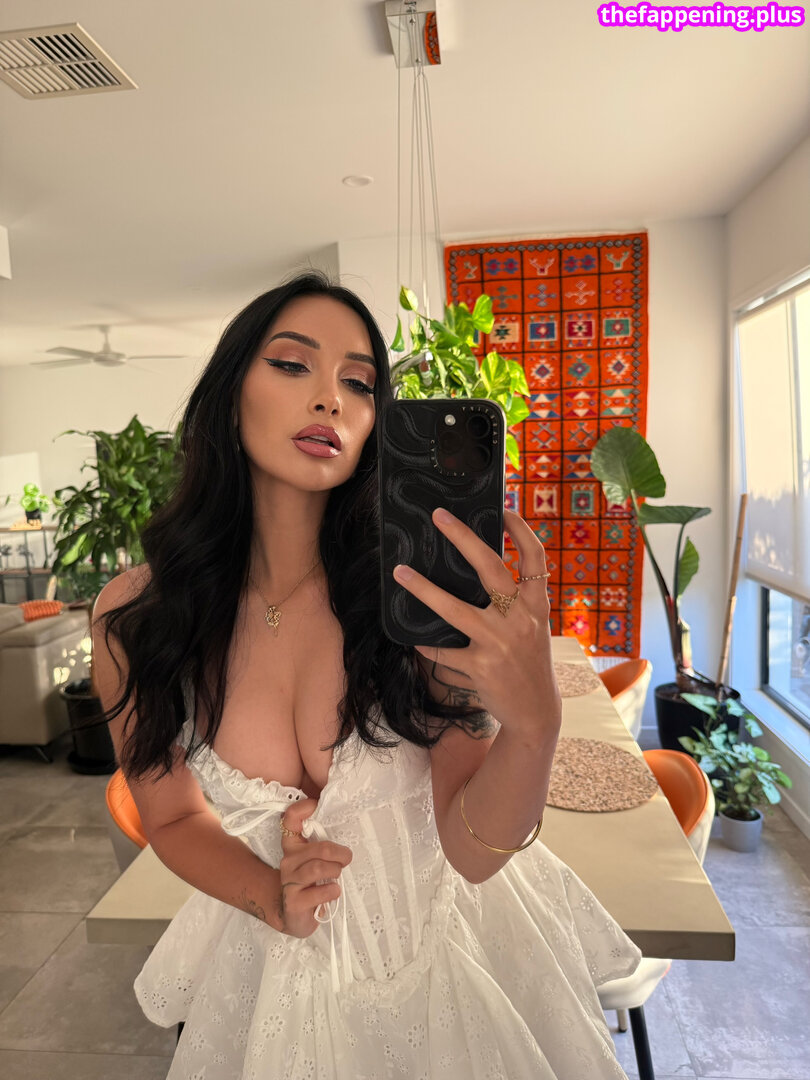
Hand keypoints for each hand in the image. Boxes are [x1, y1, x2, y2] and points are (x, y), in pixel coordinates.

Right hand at [277, 798, 352, 937]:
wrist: (293, 914)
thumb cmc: (311, 881)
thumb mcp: (315, 859)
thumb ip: (324, 844)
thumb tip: (349, 826)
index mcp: (293, 844)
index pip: (290, 819)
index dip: (303, 808)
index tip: (316, 806)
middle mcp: (288, 859)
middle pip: (320, 848)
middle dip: (340, 853)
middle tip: (347, 858)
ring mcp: (289, 881)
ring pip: (319, 868)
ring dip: (335, 871)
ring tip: (337, 875)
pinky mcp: (294, 902)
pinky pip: (319, 893)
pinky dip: (332, 891)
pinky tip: (333, 892)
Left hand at [393, 507, 560, 739]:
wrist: (537, 712)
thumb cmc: (529, 662)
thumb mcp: (532, 627)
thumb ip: (513, 601)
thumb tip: (475, 568)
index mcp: (537, 606)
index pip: (536, 558)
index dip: (521, 531)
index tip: (504, 508)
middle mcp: (521, 620)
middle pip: (491, 569)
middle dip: (464, 538)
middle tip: (439, 516)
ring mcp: (500, 644)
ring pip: (455, 609)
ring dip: (424, 589)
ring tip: (399, 572)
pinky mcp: (481, 667)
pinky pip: (444, 650)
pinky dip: (428, 644)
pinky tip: (414, 638)